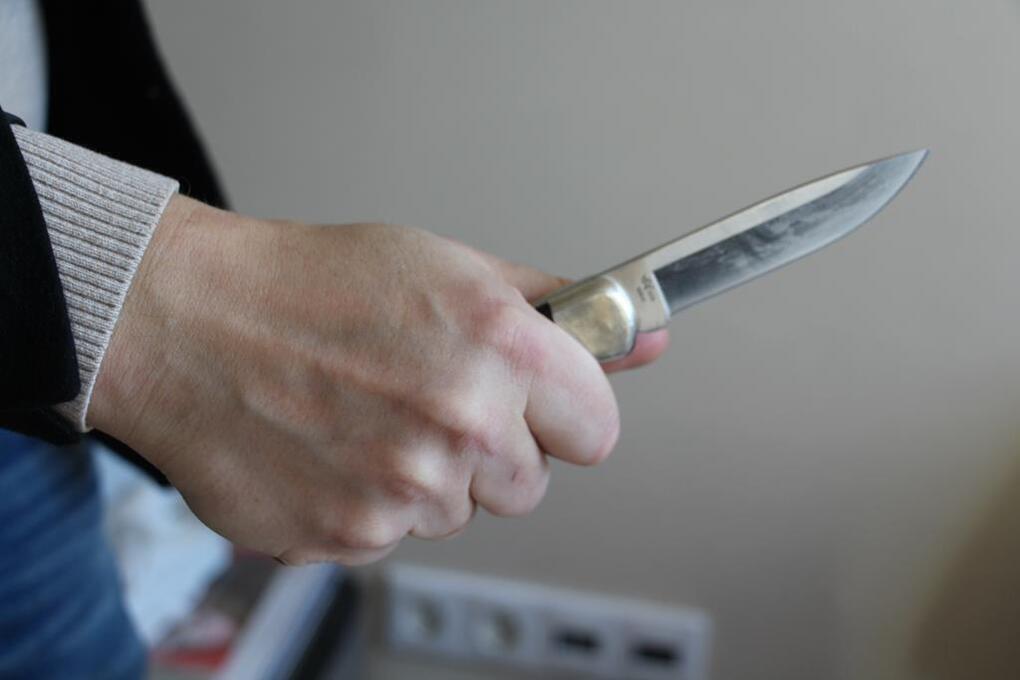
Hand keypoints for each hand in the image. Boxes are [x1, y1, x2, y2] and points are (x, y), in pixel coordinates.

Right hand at [90, 196, 667, 564]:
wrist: (192, 323)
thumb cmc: (315, 285)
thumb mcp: (453, 270)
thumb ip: (562, 311)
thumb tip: (649, 341)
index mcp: (501, 348)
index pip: (598, 429)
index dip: (565, 415)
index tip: (537, 404)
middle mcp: (461, 424)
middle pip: (532, 483)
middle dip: (494, 449)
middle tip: (429, 399)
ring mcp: (404, 490)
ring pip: (458, 511)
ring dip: (427, 476)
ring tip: (367, 416)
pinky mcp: (350, 536)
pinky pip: (394, 536)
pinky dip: (369, 502)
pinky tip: (332, 447)